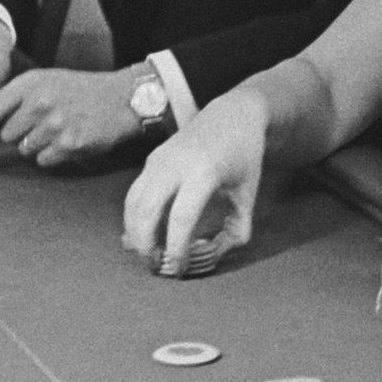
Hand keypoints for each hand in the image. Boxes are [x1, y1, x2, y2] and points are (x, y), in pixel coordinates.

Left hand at [0, 66, 150, 167]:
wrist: (120, 99)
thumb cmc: (78, 90)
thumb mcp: (45, 80)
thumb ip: (13, 97)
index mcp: (30, 83)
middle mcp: (40, 102)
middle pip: (7, 135)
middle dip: (18, 135)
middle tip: (39, 126)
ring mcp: (55, 124)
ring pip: (25, 149)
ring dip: (37, 145)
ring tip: (57, 131)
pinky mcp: (69, 144)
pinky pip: (43, 160)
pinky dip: (52, 155)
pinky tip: (67, 141)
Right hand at [123, 88, 269, 272]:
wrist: (233, 114)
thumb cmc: (244, 154)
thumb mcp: (249, 191)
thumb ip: (238, 225)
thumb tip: (217, 252)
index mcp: (203, 172)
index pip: (181, 217)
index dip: (177, 247)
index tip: (178, 268)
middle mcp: (175, 164)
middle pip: (146, 211)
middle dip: (145, 243)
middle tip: (156, 266)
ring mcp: (159, 160)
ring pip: (133, 202)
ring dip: (135, 232)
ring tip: (148, 253)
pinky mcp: (152, 160)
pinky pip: (135, 193)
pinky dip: (134, 216)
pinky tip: (143, 234)